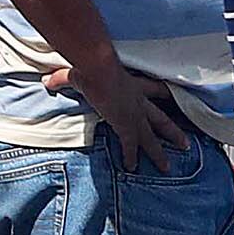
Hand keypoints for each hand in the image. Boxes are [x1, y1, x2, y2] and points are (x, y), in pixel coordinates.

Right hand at [47, 54, 187, 171]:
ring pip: (152, 138)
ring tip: (168, 168)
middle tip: (186, 144)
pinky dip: (131, 157)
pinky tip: (133, 168)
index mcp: (134, 85)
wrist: (99, 69)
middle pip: (161, 120)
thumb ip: (64, 78)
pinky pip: (131, 146)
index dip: (164, 93)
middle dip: (173, 133)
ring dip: (159, 153)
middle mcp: (139, 102)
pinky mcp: (126, 125)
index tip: (175, 99)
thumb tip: (47, 80)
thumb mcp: (80, 72)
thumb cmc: (93, 66)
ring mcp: (135, 115)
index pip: (154, 90)